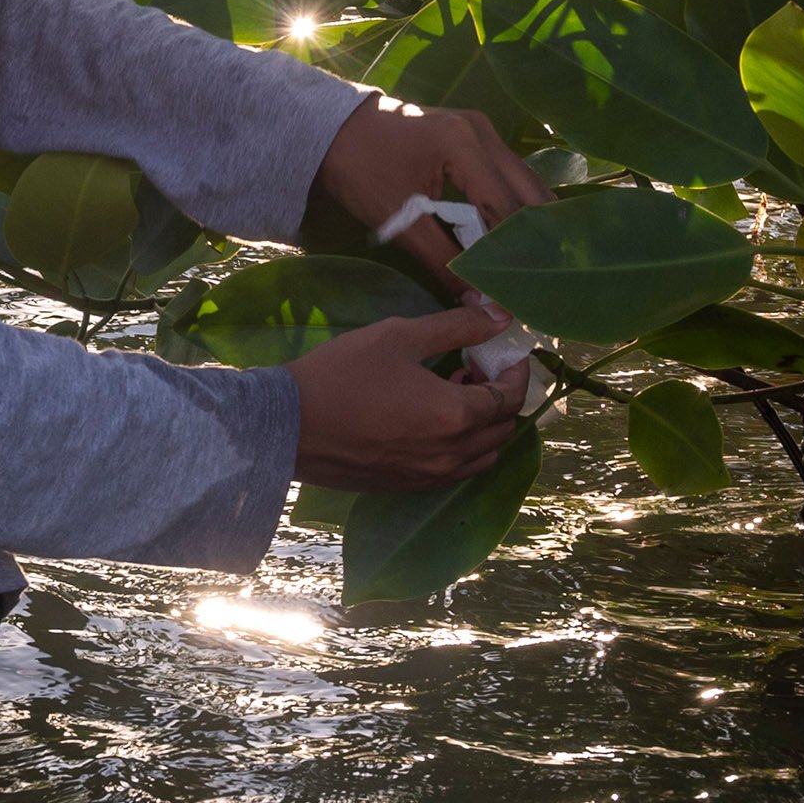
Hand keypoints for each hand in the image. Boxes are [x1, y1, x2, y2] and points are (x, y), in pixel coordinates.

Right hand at [287, 309, 528, 491]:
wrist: (288, 426)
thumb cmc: (343, 373)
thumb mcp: (400, 336)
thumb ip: (457, 327)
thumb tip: (500, 316)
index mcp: (456, 415)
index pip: (510, 397)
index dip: (515, 371)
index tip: (504, 351)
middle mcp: (451, 454)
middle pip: (503, 430)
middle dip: (501, 396)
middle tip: (475, 367)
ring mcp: (430, 476)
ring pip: (483, 457)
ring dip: (483, 426)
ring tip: (454, 395)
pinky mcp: (407, 486)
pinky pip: (454, 471)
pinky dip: (461, 448)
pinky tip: (431, 421)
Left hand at [314, 96, 550, 293]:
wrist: (332, 129)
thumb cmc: (360, 170)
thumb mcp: (399, 219)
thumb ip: (442, 260)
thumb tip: (478, 302)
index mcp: (463, 145)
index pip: (504, 207)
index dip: (515, 251)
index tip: (524, 286)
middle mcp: (481, 131)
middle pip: (526, 190)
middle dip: (534, 235)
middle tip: (541, 276)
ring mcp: (480, 128)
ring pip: (521, 179)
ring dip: (527, 219)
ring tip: (533, 261)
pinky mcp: (474, 134)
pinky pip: (506, 172)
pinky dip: (512, 202)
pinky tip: (513, 233)